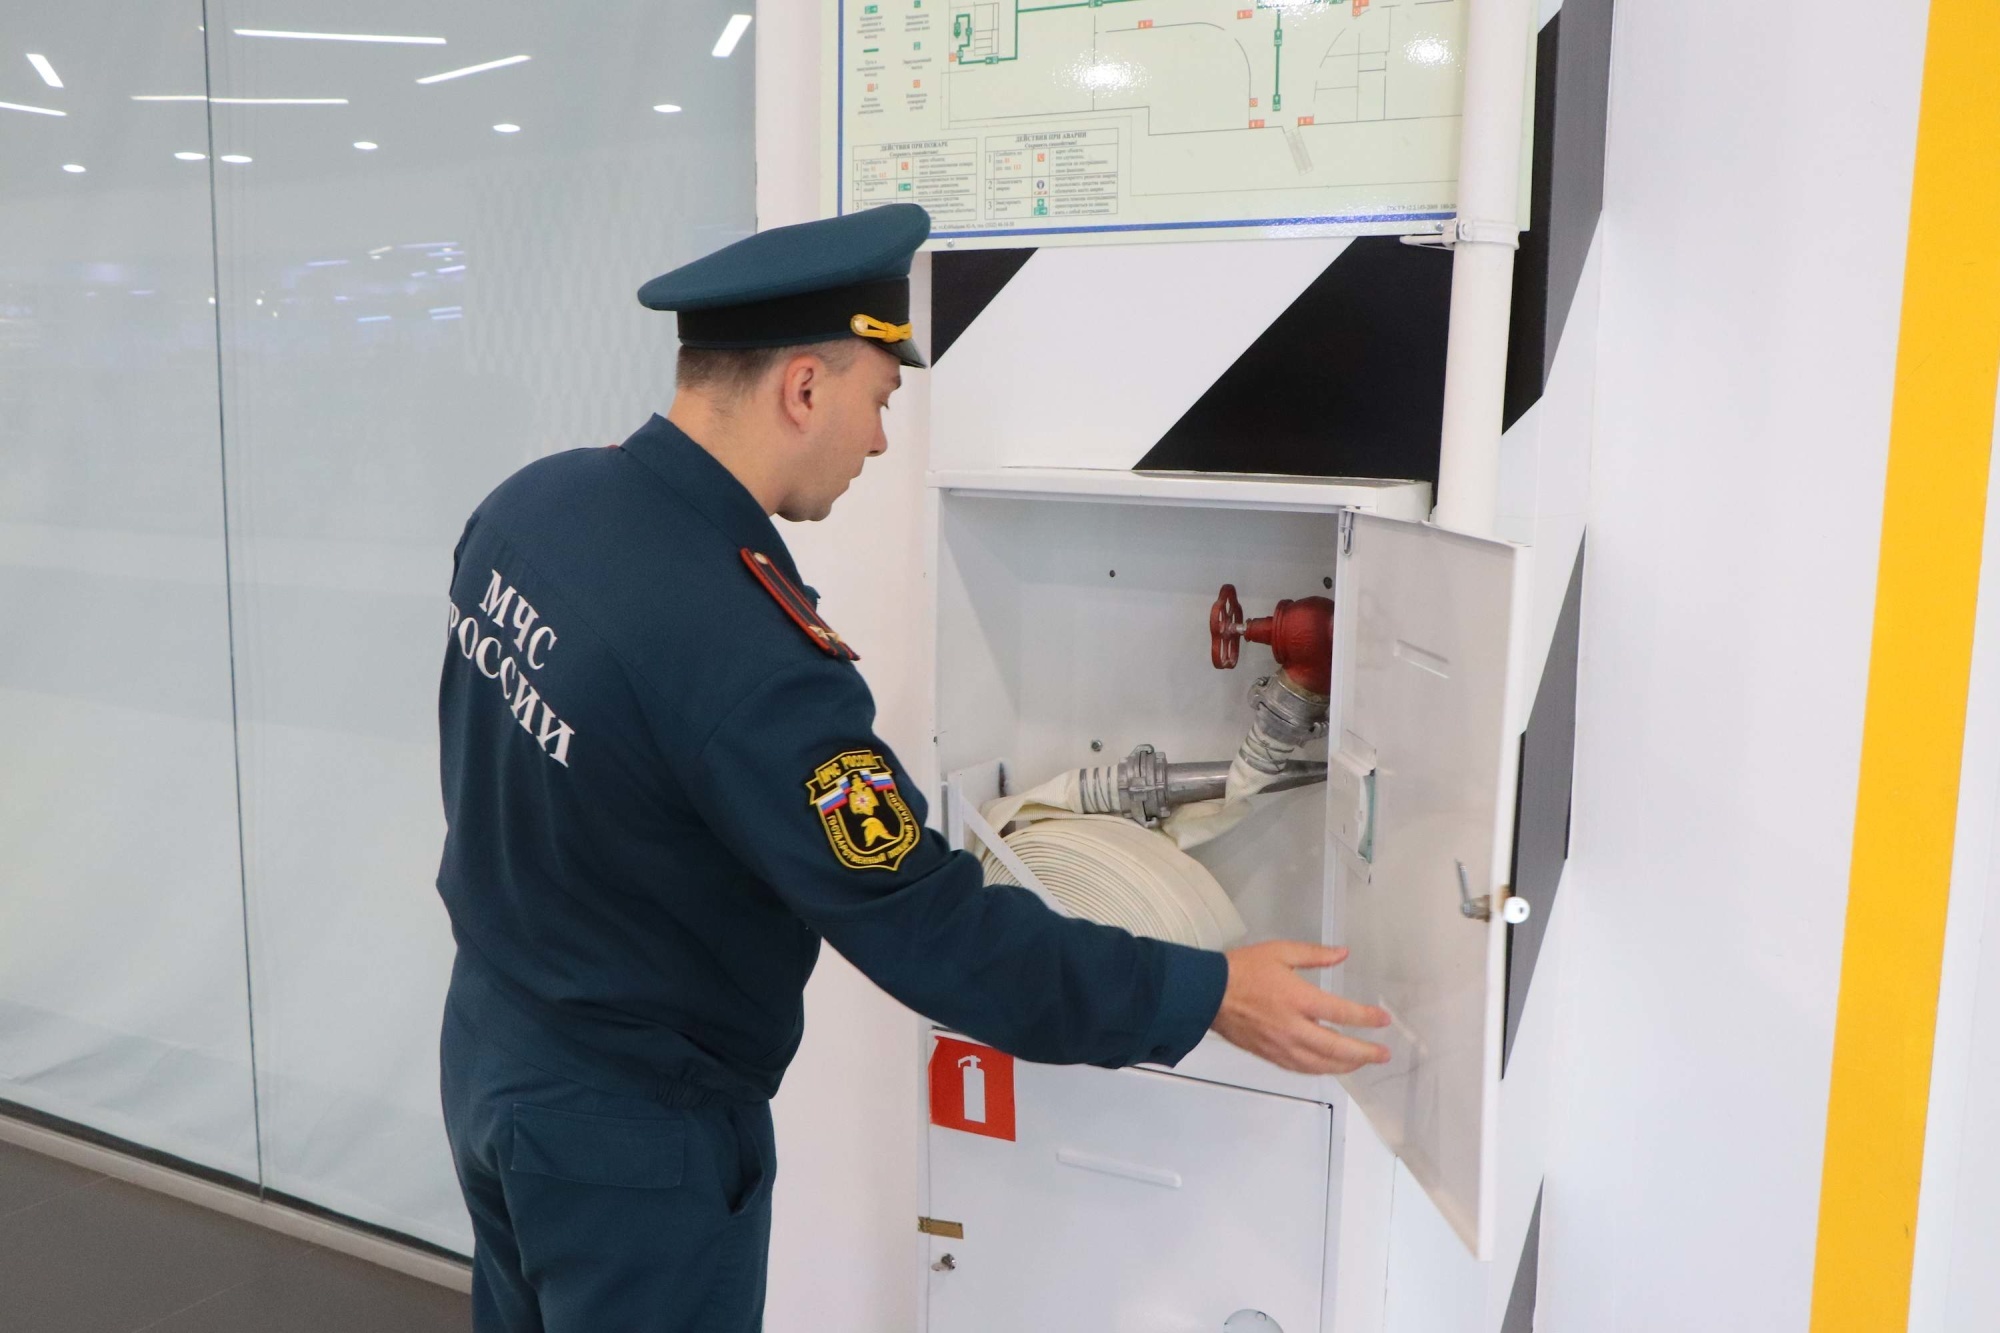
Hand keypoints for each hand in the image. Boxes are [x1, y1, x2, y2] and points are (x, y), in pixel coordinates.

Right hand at [1211, 941, 1390, 1074]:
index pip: (1341, 1013)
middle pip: (1337, 1048)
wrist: (1207, 994)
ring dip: (1347, 1065)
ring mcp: (1282, 1046)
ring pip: (1322, 1064)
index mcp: (1298, 999)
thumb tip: (1343, 954)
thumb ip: (1315, 954)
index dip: (1367, 1018)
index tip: (1383, 1019)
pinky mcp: (1271, 1056)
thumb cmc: (1243, 969)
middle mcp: (1294, 1028)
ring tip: (1362, 1062)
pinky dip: (1322, 1069)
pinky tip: (1331, 1066)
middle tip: (1383, 1054)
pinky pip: (1303, 1069)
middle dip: (1365, 1053)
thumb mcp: (1280, 951)